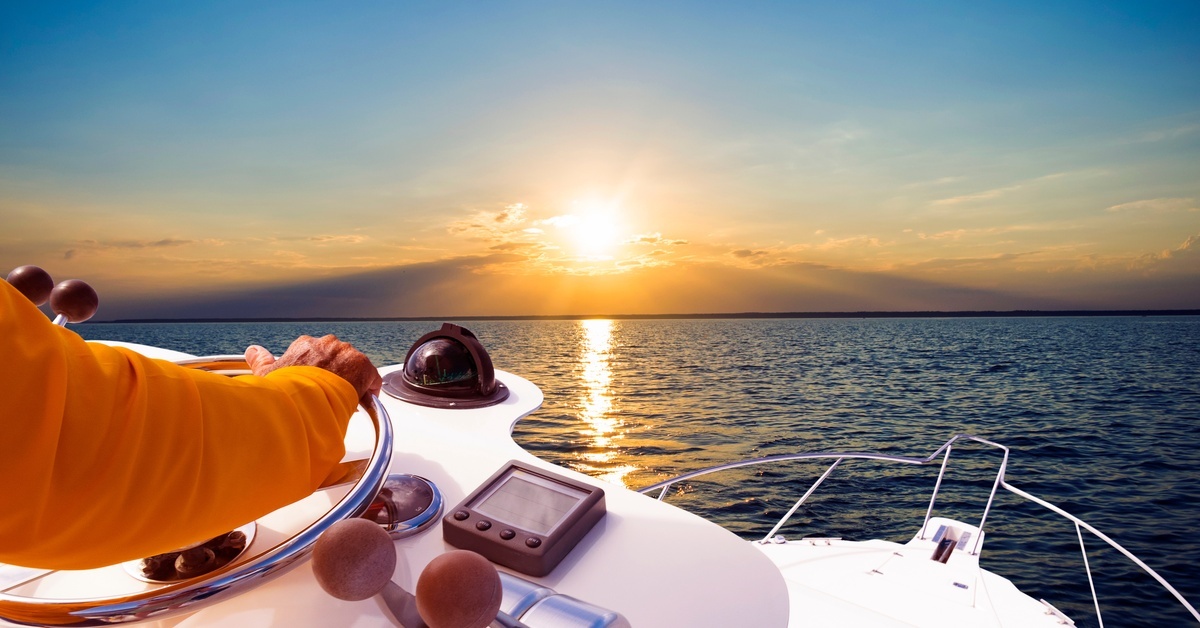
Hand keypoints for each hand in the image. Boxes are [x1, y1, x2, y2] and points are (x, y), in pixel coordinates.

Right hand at [245, 335, 382, 405]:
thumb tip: (252, 350)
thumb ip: (260, 360)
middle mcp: (326, 344)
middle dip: (335, 374)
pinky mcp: (362, 365)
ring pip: (353, 366)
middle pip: (336, 358)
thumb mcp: (266, 375)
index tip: (316, 384)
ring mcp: (345, 353)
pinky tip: (364, 399)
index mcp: (305, 345)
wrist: (304, 399)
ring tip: (345, 398)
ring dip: (351, 380)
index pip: (315, 354)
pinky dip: (369, 387)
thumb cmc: (284, 390)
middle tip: (330, 394)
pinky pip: (371, 376)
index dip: (318, 372)